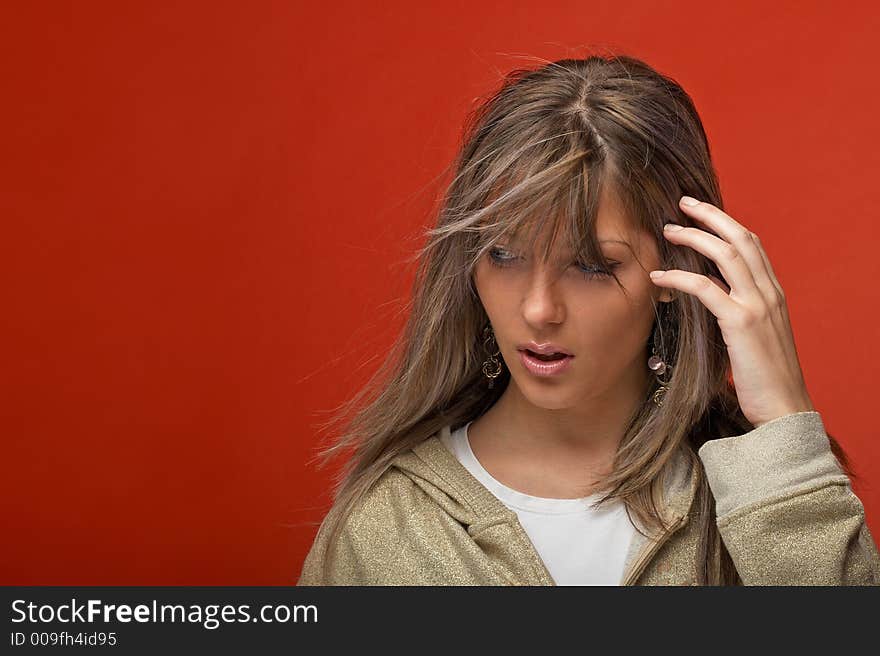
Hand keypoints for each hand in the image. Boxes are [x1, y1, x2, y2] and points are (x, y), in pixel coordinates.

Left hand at [648, 196, 815, 428]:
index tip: (700, 211)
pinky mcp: (741, 323)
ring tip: (668, 231)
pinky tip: (659, 276)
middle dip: (710, 215)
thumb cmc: (764, 377)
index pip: (752, 244)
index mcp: (773, 293)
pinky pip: (706, 288)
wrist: (782, 408)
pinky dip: (679, 277)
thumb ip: (738, 311)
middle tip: (682, 204)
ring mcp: (758, 306)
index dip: (726, 223)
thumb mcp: (754, 335)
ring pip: (726, 254)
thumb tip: (710, 296)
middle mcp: (769, 293)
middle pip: (741, 238)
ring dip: (694, 237)